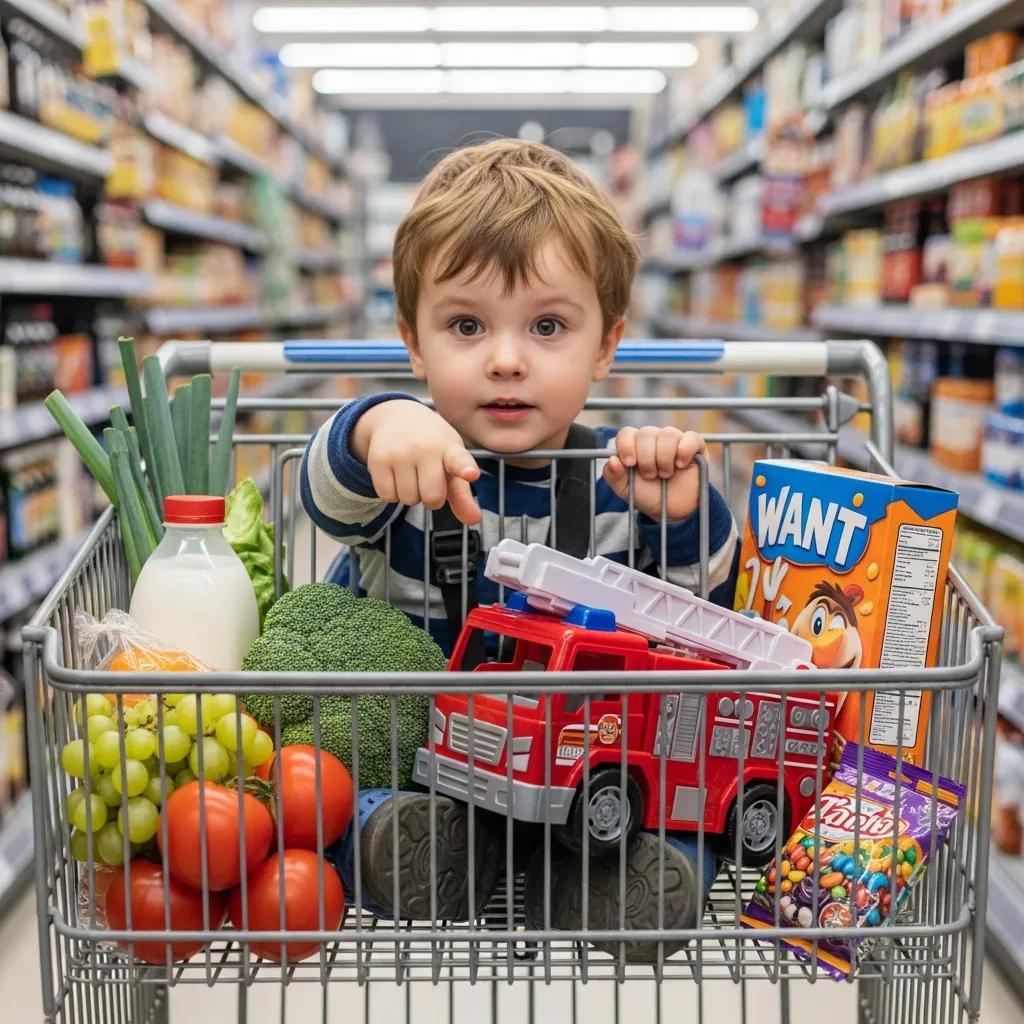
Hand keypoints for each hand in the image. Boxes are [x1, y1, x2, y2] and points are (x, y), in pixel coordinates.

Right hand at [351, 400, 481, 524]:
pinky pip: (387, 496)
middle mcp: (426, 448)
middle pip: (432, 498)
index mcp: (450, 448)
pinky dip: (392, 493)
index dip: (465, 469)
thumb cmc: (432, 446)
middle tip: (429, 480)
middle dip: (432, 498)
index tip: (471, 474)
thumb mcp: (450, 463)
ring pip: (408, 499)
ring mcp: (400, 452)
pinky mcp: (378, 459)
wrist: (397, 417)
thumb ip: (462, 494)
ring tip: (411, 473)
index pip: (459, 460)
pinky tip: (396, 475)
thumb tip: (474, 520)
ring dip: (410, 495)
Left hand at [603, 426, 706, 520]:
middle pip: (647, 432)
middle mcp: (655, 439)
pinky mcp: (695, 447)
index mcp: (635, 446)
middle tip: (650, 475)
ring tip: (665, 474)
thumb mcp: (626, 490)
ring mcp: (675, 441)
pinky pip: (691, 437)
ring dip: (664, 457)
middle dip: (646, 457)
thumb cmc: (648, 496)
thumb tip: (612, 460)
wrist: (671, 512)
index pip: (627, 433)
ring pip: (668, 434)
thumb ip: (614, 475)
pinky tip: (680, 465)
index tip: (630, 463)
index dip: (627, 445)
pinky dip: (684, 450)